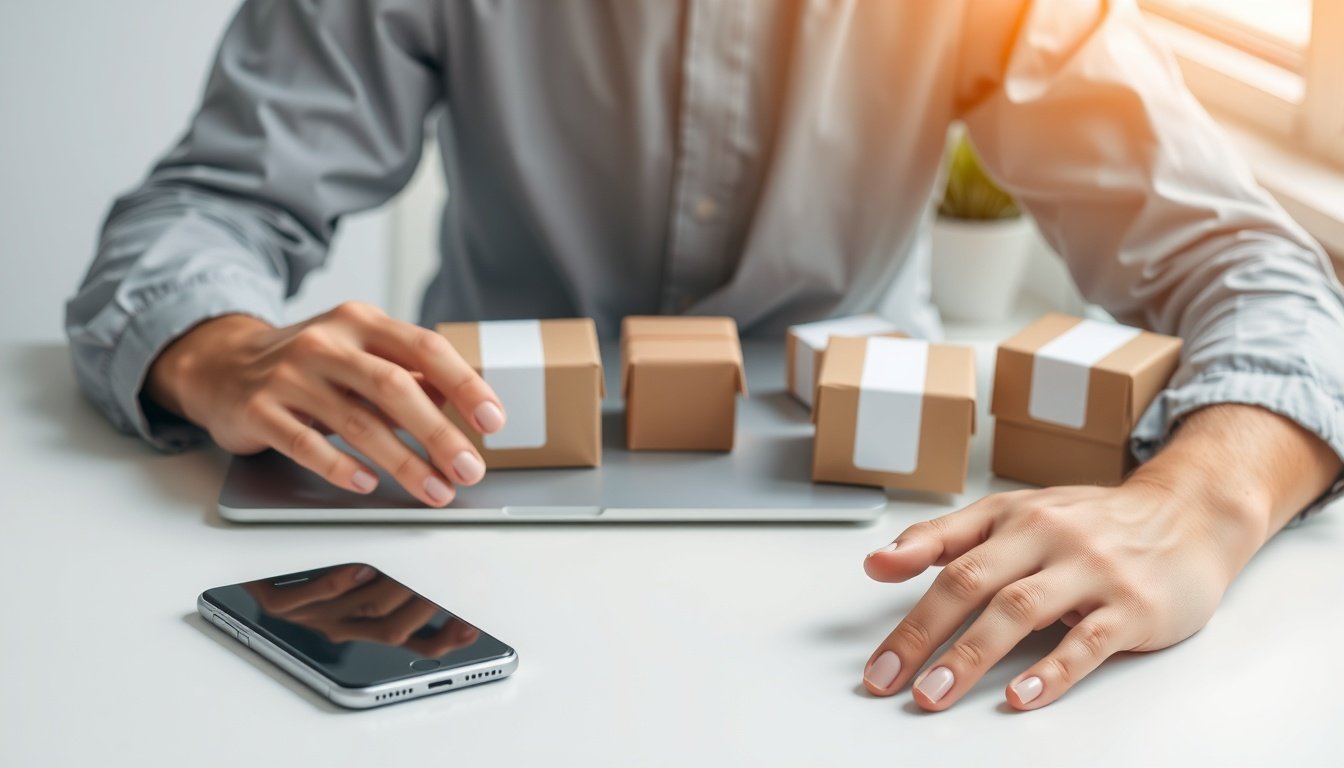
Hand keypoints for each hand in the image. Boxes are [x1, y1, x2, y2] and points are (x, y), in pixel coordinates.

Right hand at [146, 301, 505, 506]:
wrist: (219, 363)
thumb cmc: (308, 363)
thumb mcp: (359, 353)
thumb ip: (408, 375)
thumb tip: (463, 408)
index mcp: (362, 322)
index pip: (426, 348)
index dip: (465, 384)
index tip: (493, 421)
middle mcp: (327, 343)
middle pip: (396, 387)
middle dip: (439, 434)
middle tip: (470, 469)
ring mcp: (290, 375)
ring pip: (357, 421)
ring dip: (403, 462)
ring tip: (434, 490)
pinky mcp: (258, 410)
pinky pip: (304, 442)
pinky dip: (338, 465)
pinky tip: (366, 483)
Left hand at [244, 564, 479, 654]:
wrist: (246, 553)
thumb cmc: (309, 558)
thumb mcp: (363, 567)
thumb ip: (403, 575)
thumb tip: (452, 569)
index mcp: (361, 624)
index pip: (413, 642)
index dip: (444, 638)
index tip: (471, 625)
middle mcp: (338, 625)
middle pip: (393, 626)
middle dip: (426, 603)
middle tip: (452, 579)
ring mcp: (310, 615)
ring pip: (358, 611)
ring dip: (390, 589)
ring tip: (415, 567)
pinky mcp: (278, 602)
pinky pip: (314, 598)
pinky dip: (339, 583)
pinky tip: (360, 566)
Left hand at [860, 405, 1340, 710]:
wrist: (1190, 514)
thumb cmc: (1092, 522)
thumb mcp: (1014, 514)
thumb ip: (944, 538)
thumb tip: (877, 563)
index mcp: (1014, 517)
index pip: (945, 558)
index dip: (903, 605)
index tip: (874, 653)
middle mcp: (1049, 537)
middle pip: (973, 583)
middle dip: (923, 635)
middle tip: (889, 681)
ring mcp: (1092, 571)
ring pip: (1021, 610)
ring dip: (972, 655)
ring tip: (937, 693)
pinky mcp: (1134, 606)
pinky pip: (1087, 640)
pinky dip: (1053, 671)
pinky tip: (1023, 696)